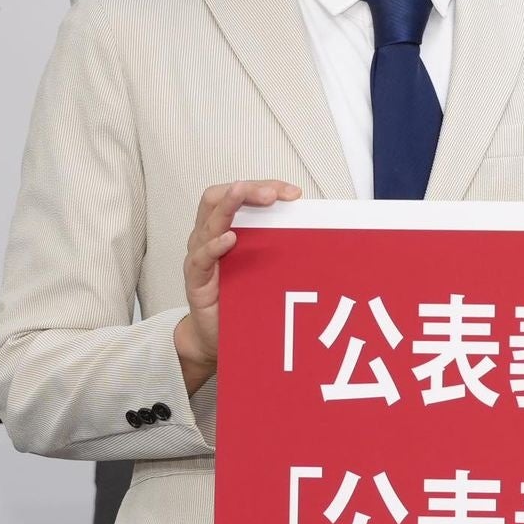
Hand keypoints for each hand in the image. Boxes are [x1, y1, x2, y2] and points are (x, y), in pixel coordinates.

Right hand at [173, 179, 300, 390]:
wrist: (216, 336)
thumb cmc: (241, 297)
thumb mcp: (264, 266)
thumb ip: (281, 247)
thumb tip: (326, 234)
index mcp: (227, 228)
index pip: (241, 194)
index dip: (264, 186)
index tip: (294, 193)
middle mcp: (209, 236)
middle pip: (219, 197)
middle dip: (248, 190)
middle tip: (272, 194)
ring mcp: (200, 256)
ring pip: (209, 220)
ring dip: (230, 205)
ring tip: (246, 194)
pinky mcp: (196, 280)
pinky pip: (201, 257)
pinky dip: (214, 245)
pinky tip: (230, 239)